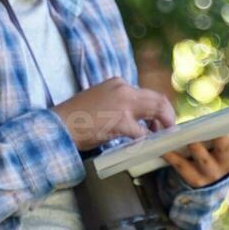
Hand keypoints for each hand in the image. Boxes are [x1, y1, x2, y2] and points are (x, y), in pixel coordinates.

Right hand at [51, 76, 175, 149]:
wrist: (59, 125)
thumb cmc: (76, 117)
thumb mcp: (100, 101)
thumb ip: (118, 104)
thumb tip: (136, 118)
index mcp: (118, 82)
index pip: (147, 93)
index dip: (157, 109)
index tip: (157, 122)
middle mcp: (123, 88)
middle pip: (158, 99)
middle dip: (168, 115)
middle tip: (169, 130)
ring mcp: (123, 104)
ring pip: (157, 110)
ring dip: (164, 125)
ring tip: (163, 138)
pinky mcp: (120, 121)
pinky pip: (143, 132)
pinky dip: (148, 140)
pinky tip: (146, 147)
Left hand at [161, 126, 228, 187]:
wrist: (208, 189)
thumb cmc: (226, 155)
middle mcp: (226, 163)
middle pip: (224, 148)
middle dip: (220, 139)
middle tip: (217, 128)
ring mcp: (208, 172)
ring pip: (201, 157)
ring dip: (195, 147)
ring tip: (188, 136)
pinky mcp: (191, 178)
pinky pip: (179, 165)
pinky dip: (171, 155)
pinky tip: (165, 147)